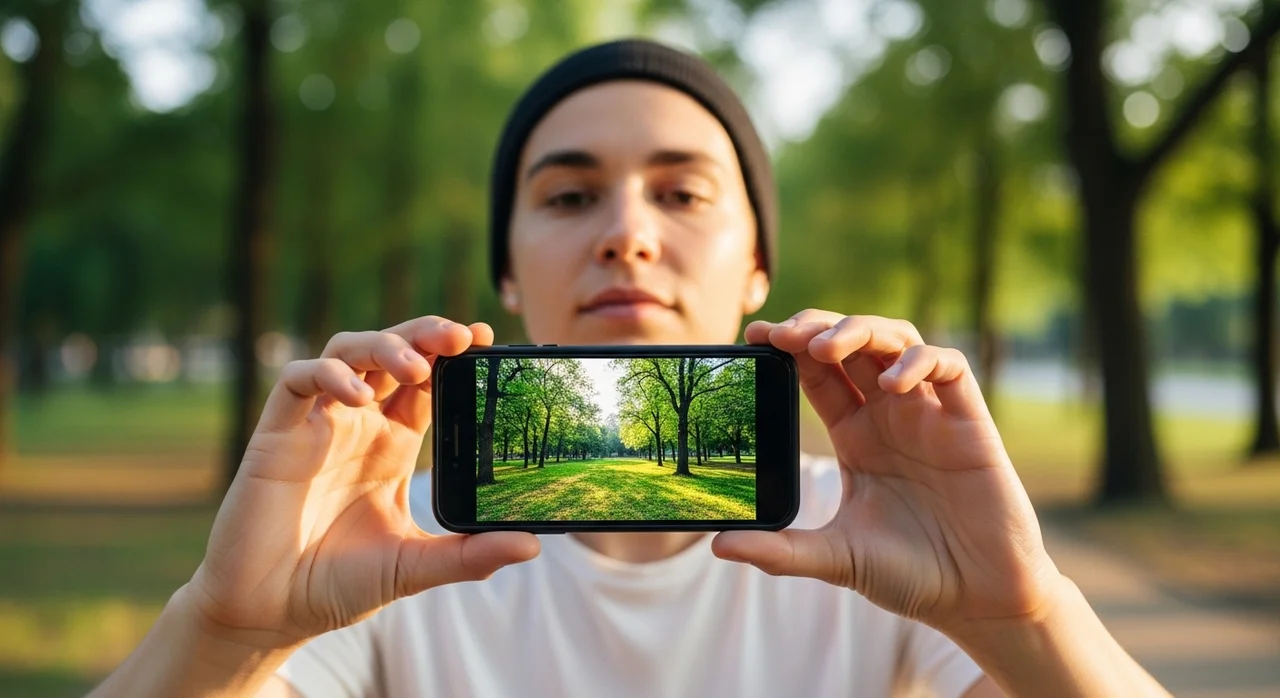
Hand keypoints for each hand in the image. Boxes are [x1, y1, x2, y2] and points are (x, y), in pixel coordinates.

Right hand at [185, 317, 538, 649]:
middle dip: (425, 334)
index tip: (487, 337)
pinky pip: (297, 381)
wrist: (270, 613)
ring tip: (417, 366)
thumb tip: (531, 544)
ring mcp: (318, 425)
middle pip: (393, 353)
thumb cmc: (338, 585)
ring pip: (347, 351)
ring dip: (383, 345)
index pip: (430, 382)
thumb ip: (469, 555)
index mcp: (393, 445)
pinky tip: (357, 396)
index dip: (455, 356)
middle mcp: (358, 426)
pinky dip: (327, 375)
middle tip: (460, 336)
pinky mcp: (277, 434)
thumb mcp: (414, 567)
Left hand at [713, 310, 1060, 634]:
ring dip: (859, 330)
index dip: (788, 348)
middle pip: (852, 342)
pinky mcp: (969, 420)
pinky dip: (919, 361)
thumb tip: (716, 546)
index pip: (816, 372)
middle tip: (783, 335)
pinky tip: (893, 384)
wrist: (978, 598)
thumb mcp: (836, 559)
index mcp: (855, 435)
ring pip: (895, 339)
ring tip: (824, 347)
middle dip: (817, 326)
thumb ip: (780, 550)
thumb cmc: (911, 574)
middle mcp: (889, 414)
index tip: (755, 338)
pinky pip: (947, 366)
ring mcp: (928, 413)